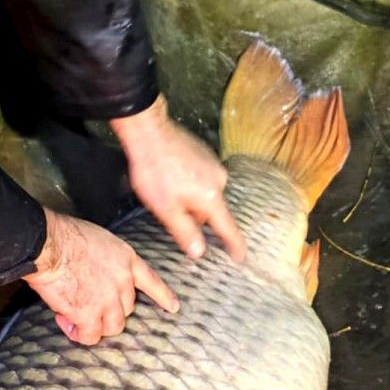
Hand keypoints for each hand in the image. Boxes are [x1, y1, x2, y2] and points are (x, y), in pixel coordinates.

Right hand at [23, 209, 178, 345]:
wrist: (50, 244)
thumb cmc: (65, 235)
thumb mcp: (99, 240)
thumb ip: (106, 260)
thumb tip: (95, 272)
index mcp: (126, 260)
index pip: (151, 282)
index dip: (163, 296)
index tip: (173, 307)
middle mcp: (123, 282)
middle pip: (127, 308)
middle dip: (109, 310)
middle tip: (87, 304)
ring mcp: (108, 300)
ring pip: (113, 326)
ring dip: (96, 325)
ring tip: (76, 318)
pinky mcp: (90, 314)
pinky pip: (91, 335)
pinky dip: (79, 334)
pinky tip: (68, 324)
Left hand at [109, 96, 245, 262]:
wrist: (149, 132)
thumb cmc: (154, 171)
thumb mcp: (165, 210)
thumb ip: (185, 232)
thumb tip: (199, 252)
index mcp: (211, 198)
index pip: (228, 228)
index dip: (234, 245)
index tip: (240, 257)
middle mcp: (219, 181)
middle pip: (211, 212)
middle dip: (194, 217)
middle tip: (168, 211)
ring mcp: (213, 165)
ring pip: (204, 195)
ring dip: (189, 199)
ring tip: (165, 190)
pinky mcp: (205, 155)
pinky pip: (201, 179)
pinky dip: (188, 184)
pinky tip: (170, 178)